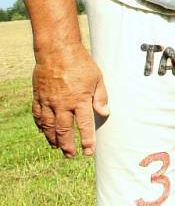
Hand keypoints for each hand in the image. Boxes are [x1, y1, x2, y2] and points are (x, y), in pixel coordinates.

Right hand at [31, 43, 108, 157]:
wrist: (57, 51)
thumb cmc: (81, 63)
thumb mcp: (97, 78)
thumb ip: (100, 97)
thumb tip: (105, 113)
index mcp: (80, 100)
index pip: (85, 125)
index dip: (87, 140)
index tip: (89, 151)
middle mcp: (63, 104)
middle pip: (64, 130)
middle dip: (68, 145)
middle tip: (71, 155)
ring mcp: (49, 101)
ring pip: (49, 126)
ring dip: (53, 139)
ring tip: (57, 147)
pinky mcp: (39, 97)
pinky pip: (38, 115)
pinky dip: (40, 126)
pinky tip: (43, 132)